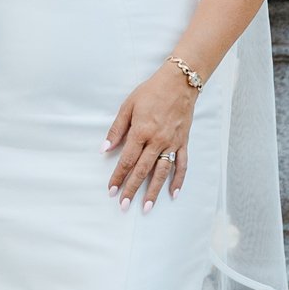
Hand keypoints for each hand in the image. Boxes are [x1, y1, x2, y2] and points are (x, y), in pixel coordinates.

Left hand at [106, 62, 197, 208]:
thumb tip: (105, 148)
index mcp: (141, 132)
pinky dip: (178, 180)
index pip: (127, 160)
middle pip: (142, 170)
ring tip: (146, 207)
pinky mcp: (183, 142)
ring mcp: (172, 143)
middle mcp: (157, 141)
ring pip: (161, 172)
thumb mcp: (128, 106)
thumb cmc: (151, 92)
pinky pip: (182, 165)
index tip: (111, 190)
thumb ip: (117, 129)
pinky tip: (173, 194)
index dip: (118, 176)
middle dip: (132, 189)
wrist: (179, 82)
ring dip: (153, 191)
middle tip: (123, 206)